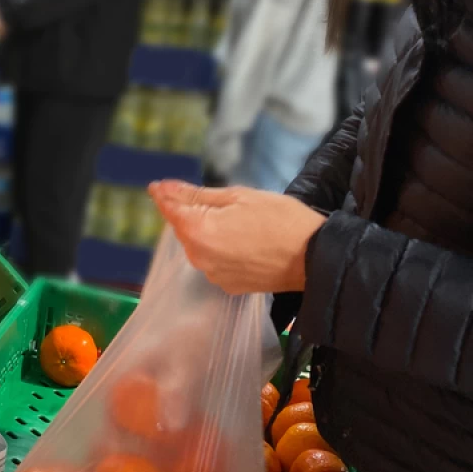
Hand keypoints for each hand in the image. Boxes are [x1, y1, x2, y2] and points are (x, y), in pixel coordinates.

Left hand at [148, 180, 325, 294]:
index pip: (169, 209)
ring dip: (208, 231)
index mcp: (198, 230)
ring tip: (240, 222)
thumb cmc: (281, 220)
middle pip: (183, 228)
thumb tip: (164, 188)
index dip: (164, 194)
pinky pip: (214, 260)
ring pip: (198, 245)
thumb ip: (196, 195)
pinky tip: (244, 240)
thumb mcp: (238, 196)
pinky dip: (221, 248)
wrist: (314, 257)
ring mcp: (213, 274)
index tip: (158, 186)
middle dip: (191, 212)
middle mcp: (199, 257)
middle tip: (220, 201)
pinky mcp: (228, 285)